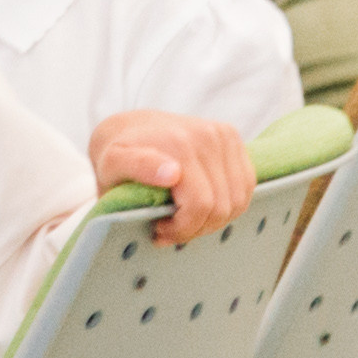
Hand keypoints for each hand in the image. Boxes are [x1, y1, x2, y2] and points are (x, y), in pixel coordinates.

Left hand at [90, 112, 257, 245]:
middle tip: (168, 228)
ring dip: (212, 219)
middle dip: (195, 228)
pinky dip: (227, 203)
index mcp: (180, 144)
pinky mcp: (233, 137)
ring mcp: (224, 135)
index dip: (181, 230)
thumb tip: (173, 174)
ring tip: (183, 217)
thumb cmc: (117, 153)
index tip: (157, 231)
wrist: (131, 126)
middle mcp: (208, 135)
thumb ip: (137, 168)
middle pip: (221, 207)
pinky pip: (246, 186)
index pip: (200, 206)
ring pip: (237, 201)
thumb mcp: (112, 163)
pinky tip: (201, 203)